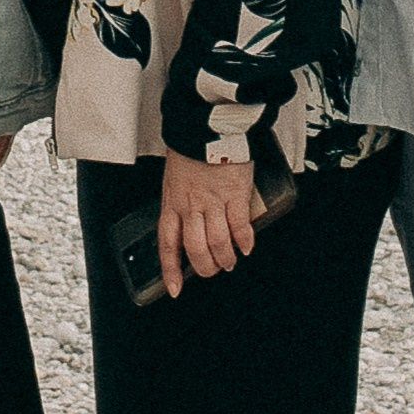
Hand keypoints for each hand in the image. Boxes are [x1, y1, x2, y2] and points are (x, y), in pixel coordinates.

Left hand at [158, 148, 259, 295]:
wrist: (207, 125)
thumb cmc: (190, 147)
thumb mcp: (174, 177)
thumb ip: (180, 201)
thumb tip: (188, 221)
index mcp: (172, 202)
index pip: (167, 244)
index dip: (170, 270)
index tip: (173, 289)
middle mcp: (190, 206)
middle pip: (195, 250)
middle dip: (205, 268)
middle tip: (213, 270)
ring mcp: (213, 202)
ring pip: (218, 243)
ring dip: (225, 258)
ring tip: (230, 261)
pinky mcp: (235, 194)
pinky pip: (240, 226)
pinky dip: (244, 241)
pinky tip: (246, 247)